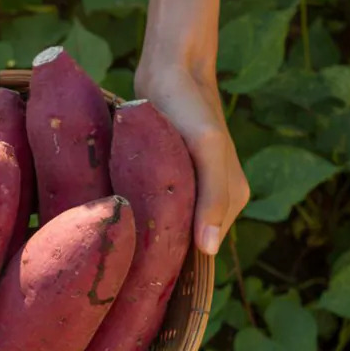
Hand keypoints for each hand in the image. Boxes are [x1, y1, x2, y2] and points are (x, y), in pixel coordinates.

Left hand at [134, 64, 249, 255]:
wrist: (170, 70)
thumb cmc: (190, 108)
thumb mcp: (206, 149)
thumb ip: (213, 197)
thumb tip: (208, 250)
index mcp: (232, 200)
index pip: (203, 252)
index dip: (175, 265)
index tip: (141, 280)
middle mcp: (214, 199)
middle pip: (185, 241)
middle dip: (158, 252)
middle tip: (120, 264)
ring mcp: (191, 188)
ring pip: (168, 226)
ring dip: (146, 233)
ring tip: (117, 245)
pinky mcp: (169, 176)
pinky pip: (156, 207)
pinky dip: (140, 215)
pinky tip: (119, 222)